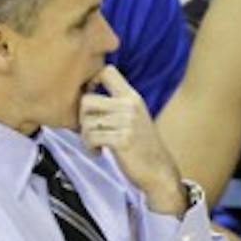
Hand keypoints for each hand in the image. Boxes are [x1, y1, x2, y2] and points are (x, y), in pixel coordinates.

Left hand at [79, 65, 184, 213]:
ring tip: (96, 143)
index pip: (107, 71)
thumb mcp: (133, 116)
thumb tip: (85, 96)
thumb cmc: (141, 145)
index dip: (91, 81)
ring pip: (86, 122)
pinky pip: (91, 138)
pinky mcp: (123, 140)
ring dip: (85, 136)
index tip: (91, 100)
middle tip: (90, 131)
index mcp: (132, 96)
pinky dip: (90, 147)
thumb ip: (115, 104)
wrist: (158, 169)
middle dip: (82, 118)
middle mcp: (130, 106)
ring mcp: (127, 122)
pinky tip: (98, 151)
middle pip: (86, 100)